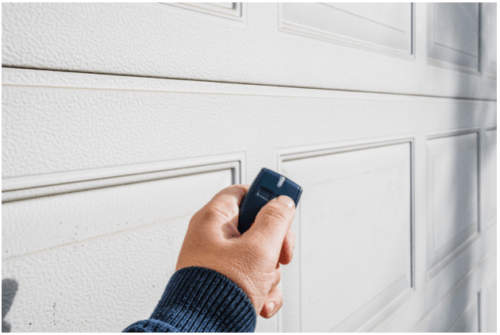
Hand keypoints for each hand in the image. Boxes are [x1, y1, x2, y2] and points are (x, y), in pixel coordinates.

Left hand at [176, 184, 295, 317]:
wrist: (203, 330)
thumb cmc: (218, 290)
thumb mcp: (258, 248)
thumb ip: (275, 220)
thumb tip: (282, 202)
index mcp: (213, 220)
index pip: (242, 192)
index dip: (265, 197)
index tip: (283, 205)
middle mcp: (213, 237)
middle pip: (257, 226)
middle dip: (274, 245)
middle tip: (279, 253)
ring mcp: (220, 261)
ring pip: (259, 255)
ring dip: (270, 273)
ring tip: (261, 283)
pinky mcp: (226, 281)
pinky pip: (253, 276)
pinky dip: (263, 289)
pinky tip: (261, 299)